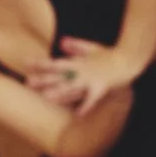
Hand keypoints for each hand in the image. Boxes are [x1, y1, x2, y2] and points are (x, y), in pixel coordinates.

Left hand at [27, 37, 143, 117]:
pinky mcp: (101, 87)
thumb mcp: (93, 48)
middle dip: (44, 80)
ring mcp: (91, 80)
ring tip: (46, 98)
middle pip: (60, 77)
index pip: (56, 63)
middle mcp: (81, 72)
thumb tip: (61, 42)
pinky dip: (86, 106)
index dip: (41, 64)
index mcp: (78, 63)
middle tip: (28, 83)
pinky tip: (78, 114)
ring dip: (60, 93)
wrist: (129, 59)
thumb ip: (76, 45)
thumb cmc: (111, 55)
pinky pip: (92, 99)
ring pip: (72, 87)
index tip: (26, 63)